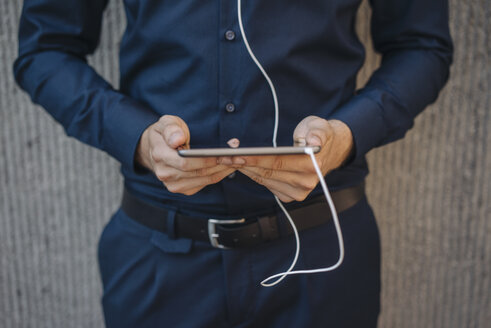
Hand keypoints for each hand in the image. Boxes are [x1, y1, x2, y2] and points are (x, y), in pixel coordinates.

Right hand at [135, 115, 234, 194]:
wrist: (155, 149)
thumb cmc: (165, 134)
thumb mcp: (166, 123)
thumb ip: (171, 129)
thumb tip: (177, 140)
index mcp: (160, 155)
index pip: (186, 162)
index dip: (207, 159)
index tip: (225, 153)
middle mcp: (165, 173)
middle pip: (198, 172)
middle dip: (221, 164)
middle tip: (239, 156)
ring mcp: (173, 184)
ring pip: (204, 179)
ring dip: (223, 170)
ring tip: (238, 160)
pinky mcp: (183, 189)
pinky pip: (205, 183)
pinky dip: (219, 175)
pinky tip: (228, 166)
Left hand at [222, 117, 353, 201]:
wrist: (328, 151)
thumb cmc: (318, 134)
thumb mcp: (320, 126)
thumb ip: (317, 132)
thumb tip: (313, 140)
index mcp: (312, 167)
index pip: (277, 163)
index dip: (255, 158)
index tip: (237, 154)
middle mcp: (305, 183)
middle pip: (267, 173)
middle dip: (244, 163)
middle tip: (224, 156)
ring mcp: (298, 192)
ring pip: (264, 179)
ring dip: (245, 169)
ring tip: (228, 159)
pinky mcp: (289, 196)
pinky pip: (266, 184)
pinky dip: (252, 174)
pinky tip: (241, 165)